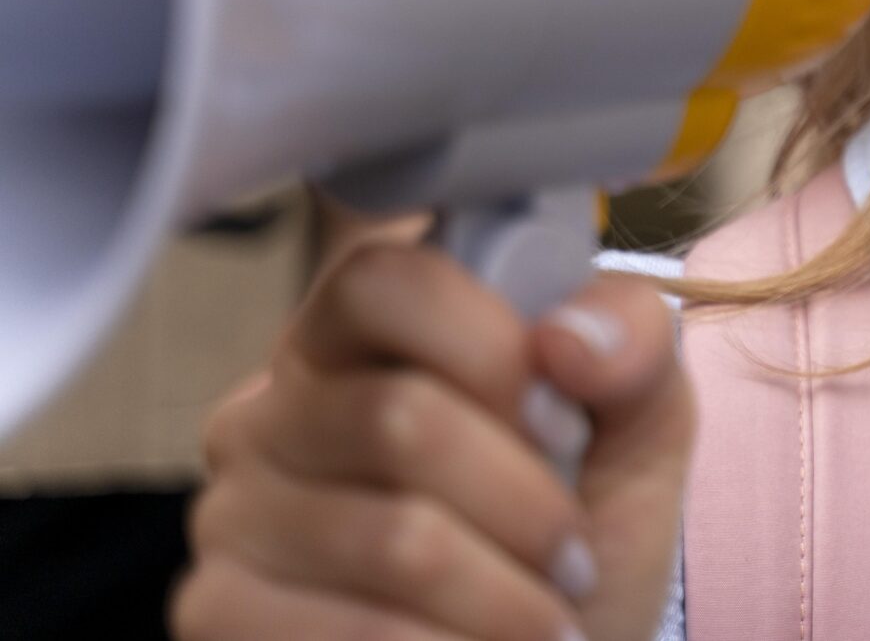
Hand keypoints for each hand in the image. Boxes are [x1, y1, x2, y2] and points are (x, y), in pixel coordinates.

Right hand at [174, 242, 692, 640]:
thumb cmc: (576, 531)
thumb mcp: (635, 423)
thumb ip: (631, 341)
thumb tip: (569, 339)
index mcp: (363, 335)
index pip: (386, 280)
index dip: (489, 348)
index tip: (563, 421)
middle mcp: (274, 410)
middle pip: (399, 416)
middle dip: (526, 498)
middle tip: (574, 554)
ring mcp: (232, 513)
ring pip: (391, 536)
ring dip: (506, 594)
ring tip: (548, 619)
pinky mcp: (217, 612)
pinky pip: (348, 631)